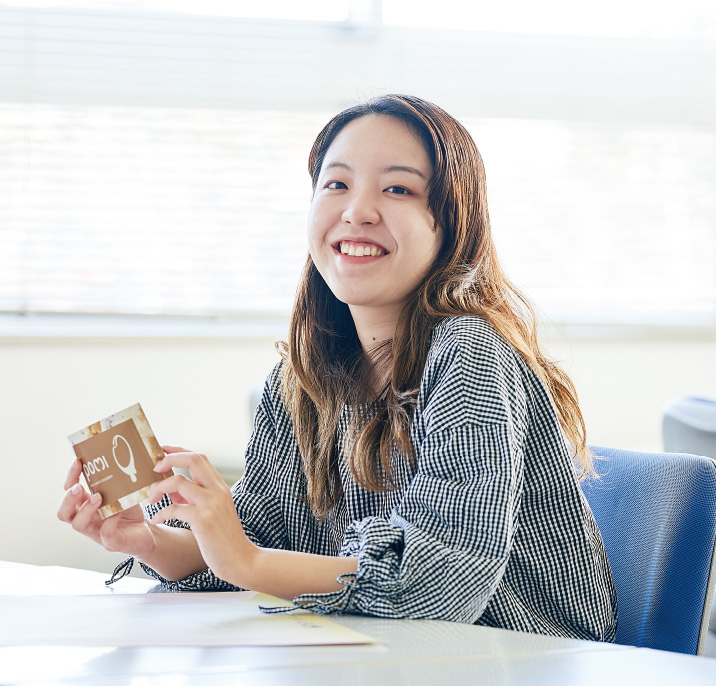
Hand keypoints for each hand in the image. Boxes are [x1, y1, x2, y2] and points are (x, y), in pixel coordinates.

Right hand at [57, 458, 155, 558]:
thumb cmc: (129, 510)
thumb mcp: (121, 491)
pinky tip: (118, 512)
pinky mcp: (111, 542)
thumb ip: (116, 479)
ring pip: (78, 525)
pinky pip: (105, 533)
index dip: (71, 477)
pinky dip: (110, 521)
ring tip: (98, 497)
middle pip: (64, 513)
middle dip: (68, 499)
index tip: (78, 461)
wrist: (146, 532)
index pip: (69, 491)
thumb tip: (119, 454)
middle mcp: (86, 519)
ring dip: (86, 509)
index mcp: (85, 505)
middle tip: (78, 487)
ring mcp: (96, 532)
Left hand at [148, 446, 253, 584]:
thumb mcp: (215, 513)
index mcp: (220, 487)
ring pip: (179, 481)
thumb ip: (198, 499)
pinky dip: (161, 513)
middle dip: (170, 459)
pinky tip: (157, 520)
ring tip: (150, 499)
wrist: (242, 560)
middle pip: (193, 459)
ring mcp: (211, 504)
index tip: (163, 450)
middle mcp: (217, 491)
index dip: (180, 451)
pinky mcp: (203, 520)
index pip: (200, 458)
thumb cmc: (226, 540)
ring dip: (160, 488)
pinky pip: (174, 508)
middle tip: (154, 468)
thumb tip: (175, 494)